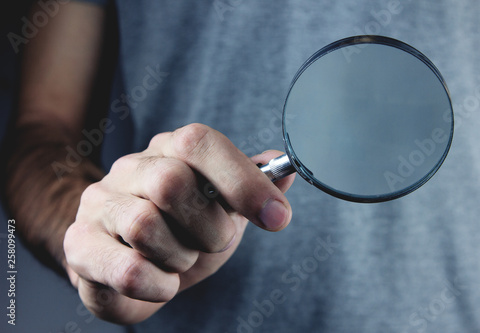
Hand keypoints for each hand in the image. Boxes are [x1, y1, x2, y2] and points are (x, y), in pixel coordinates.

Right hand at [63, 123, 294, 323]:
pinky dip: (159, 285)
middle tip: (212, 242)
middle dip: (209, 227)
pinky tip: (164, 284)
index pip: (199, 142)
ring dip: (181, 256)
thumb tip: (285, 169)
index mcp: (168, 151)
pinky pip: (127, 269)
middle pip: (171, 182)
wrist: (130, 266)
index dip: (243, 179)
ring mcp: (100, 205)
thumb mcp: (224, 207)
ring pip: (146, 226)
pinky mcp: (80, 246)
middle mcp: (130, 169)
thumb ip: (253, 185)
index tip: (276, 218)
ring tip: (179, 260)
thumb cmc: (180, 231)